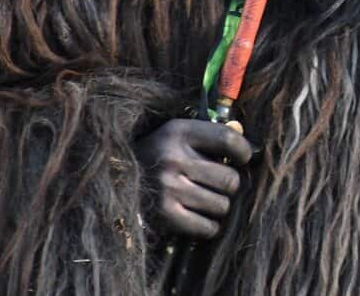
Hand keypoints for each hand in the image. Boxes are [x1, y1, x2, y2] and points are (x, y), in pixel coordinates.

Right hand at [134, 118, 253, 239]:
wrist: (111, 179)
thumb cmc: (155, 155)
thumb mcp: (176, 135)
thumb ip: (210, 138)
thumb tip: (249, 151)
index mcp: (178, 133)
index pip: (228, 139)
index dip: (243, 151)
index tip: (243, 158)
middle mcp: (173, 159)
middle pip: (229, 178)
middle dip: (229, 184)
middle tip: (219, 184)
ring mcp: (167, 188)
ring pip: (222, 205)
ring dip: (218, 205)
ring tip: (204, 199)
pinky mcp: (164, 215)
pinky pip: (207, 227)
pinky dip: (209, 225)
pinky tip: (199, 217)